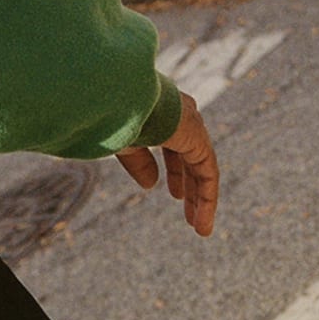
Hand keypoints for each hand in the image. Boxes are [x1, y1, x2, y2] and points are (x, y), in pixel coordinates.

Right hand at [115, 90, 217, 236]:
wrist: (119, 93)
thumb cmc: (111, 112)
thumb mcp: (121, 141)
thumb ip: (138, 162)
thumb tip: (150, 185)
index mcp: (161, 111)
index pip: (172, 144)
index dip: (173, 170)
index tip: (169, 191)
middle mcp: (181, 115)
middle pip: (190, 155)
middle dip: (188, 183)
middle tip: (185, 205)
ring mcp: (192, 125)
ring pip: (202, 167)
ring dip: (200, 198)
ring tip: (199, 226)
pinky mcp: (198, 139)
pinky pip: (207, 174)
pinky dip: (206, 199)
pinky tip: (201, 223)